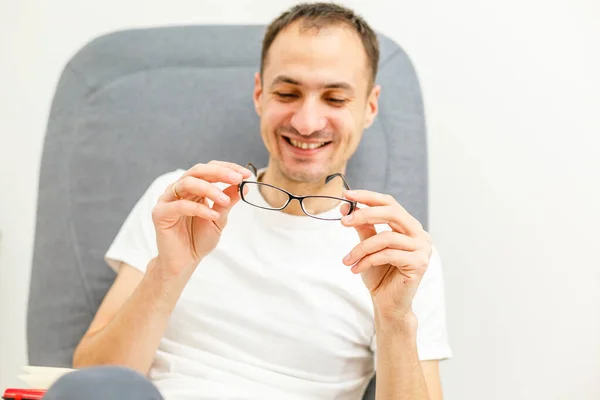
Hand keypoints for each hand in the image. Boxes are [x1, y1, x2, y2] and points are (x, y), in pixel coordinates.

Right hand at [151, 160, 251, 275]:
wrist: (185, 262)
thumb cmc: (199, 239)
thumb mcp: (219, 219)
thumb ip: (227, 202)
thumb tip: (243, 186)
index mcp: (194, 188)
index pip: (209, 169)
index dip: (227, 168)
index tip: (246, 174)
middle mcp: (179, 190)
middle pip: (198, 171)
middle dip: (219, 173)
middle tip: (237, 179)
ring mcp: (168, 200)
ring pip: (187, 183)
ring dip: (209, 189)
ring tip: (225, 200)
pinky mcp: (160, 213)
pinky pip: (180, 205)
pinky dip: (199, 209)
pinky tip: (213, 216)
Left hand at [341, 190, 431, 320]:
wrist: (387, 304)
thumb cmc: (379, 275)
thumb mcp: (367, 247)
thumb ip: (362, 226)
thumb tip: (347, 207)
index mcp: (409, 226)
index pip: (389, 203)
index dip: (368, 197)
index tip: (347, 194)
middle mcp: (419, 234)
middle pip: (392, 213)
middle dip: (365, 214)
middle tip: (343, 222)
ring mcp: (422, 249)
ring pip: (386, 237)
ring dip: (361, 248)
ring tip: (347, 260)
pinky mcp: (419, 263)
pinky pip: (388, 255)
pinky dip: (367, 260)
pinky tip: (356, 269)